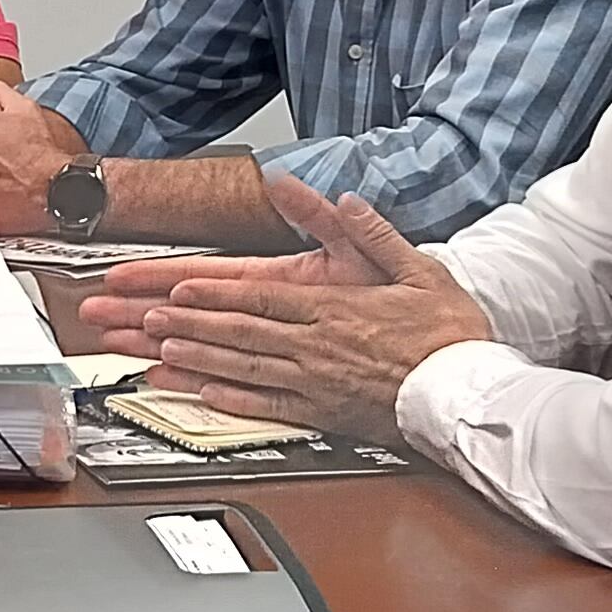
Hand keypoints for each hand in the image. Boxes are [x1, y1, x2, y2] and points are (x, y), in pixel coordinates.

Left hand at [75, 178, 486, 437]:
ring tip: (155, 353)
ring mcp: (314, 382)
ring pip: (242, 368)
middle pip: (238, 330)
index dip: (214, 291)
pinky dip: (228, 401)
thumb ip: (373, 232)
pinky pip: (266, 407)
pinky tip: (201, 395)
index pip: (260, 294)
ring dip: (195, 360)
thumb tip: (344, 197)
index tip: (178, 287)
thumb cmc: (446, 334)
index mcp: (332, 306)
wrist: (468, 392)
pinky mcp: (323, 413)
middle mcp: (314, 344)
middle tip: (142, 319)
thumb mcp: (417, 267)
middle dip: (186, 323)